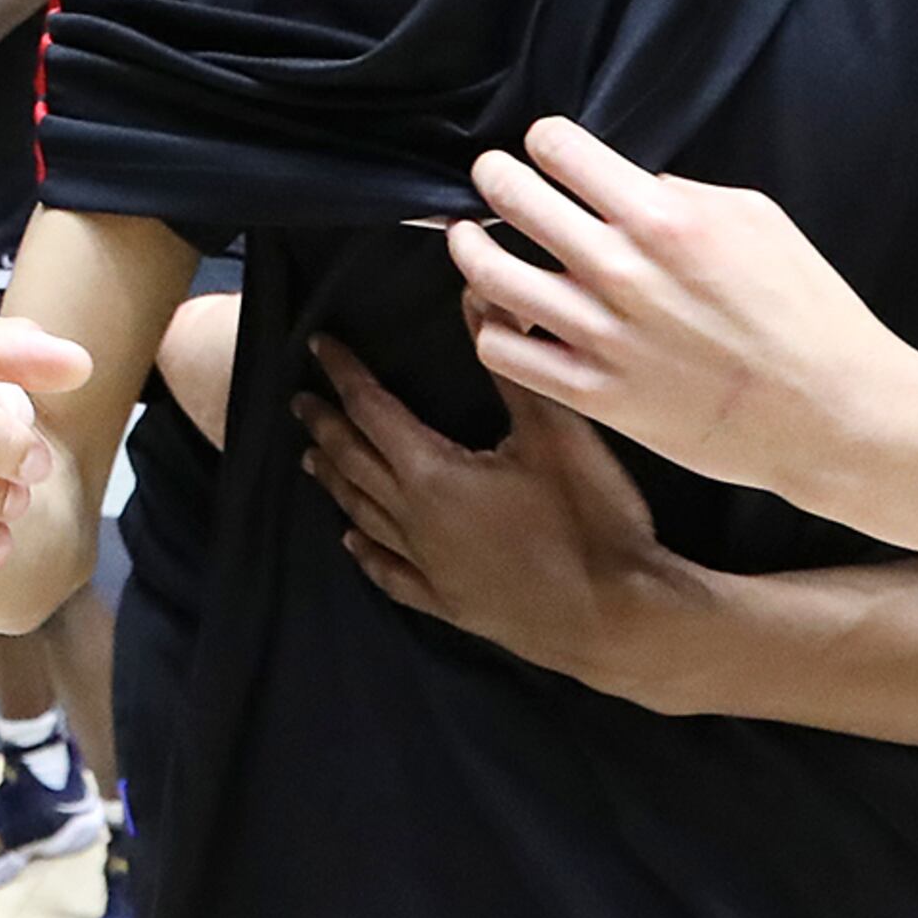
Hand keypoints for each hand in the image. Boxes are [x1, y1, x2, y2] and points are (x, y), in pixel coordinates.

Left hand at [296, 340, 703, 697]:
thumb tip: (478, 298)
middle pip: (355, 462)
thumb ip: (510, 366)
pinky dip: (367, 553)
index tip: (319, 346)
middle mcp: (416, 521)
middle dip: (326, 426)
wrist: (618, 620)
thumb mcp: (555, 432)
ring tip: (309, 459)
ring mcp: (430, 568)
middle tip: (299, 401)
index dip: (345, 375)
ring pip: (364, 515)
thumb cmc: (591, 520)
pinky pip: (392, 573)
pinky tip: (352, 544)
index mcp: (432, 474)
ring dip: (336, 482)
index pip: (372, 410)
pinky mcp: (451, 604)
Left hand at [442, 118, 917, 518]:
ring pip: (488, 275)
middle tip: (492, 175)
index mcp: (664, 220)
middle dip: (493, 176)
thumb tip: (628, 184)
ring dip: (470, 246)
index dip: (543, 141)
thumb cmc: (809, 313)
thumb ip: (682, 193)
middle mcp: (621, 272)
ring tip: (469, 236)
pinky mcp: (593, 393)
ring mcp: (600, 335)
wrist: (836, 414)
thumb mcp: (759, 220)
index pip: (560, 151)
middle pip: (512, 198)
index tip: (542, 146)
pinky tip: (500, 313)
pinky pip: (503, 350)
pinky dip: (489, 325)